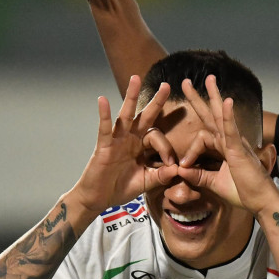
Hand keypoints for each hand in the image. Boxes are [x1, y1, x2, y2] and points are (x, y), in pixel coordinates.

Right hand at [70, 76, 175, 213]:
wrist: (99, 199)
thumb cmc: (121, 188)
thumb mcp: (147, 182)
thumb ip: (162, 175)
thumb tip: (179, 169)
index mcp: (142, 146)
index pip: (158, 138)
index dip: (167, 149)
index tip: (172, 164)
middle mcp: (131, 139)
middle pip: (145, 116)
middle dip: (156, 101)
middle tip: (167, 85)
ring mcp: (117, 140)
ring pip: (126, 115)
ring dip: (131, 96)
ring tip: (135, 78)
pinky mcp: (104, 145)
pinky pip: (105, 128)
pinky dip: (104, 114)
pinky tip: (103, 99)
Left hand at [178, 77, 278, 213]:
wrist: (261, 202)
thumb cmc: (243, 193)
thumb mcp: (214, 184)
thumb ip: (198, 176)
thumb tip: (180, 170)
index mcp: (224, 148)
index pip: (203, 137)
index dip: (190, 150)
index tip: (182, 165)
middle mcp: (230, 142)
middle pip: (212, 115)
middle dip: (200, 98)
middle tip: (186, 82)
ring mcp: (235, 144)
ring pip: (222, 116)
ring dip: (215, 97)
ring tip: (209, 79)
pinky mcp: (239, 150)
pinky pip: (232, 131)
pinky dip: (230, 117)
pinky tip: (227, 102)